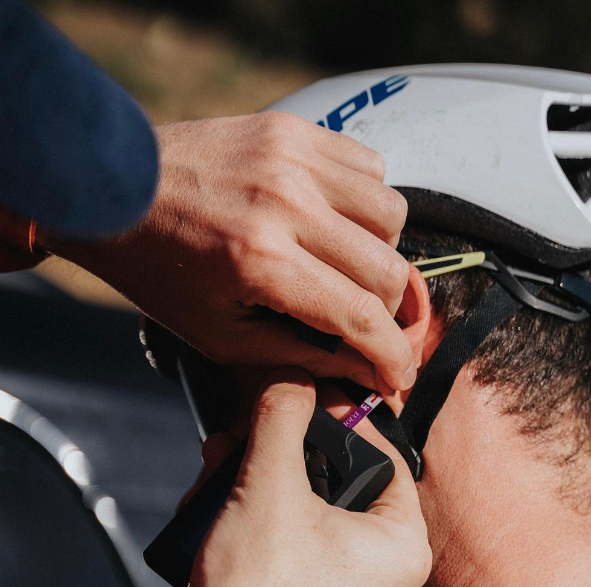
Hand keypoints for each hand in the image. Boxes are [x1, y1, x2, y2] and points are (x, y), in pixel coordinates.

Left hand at [38, 113, 414, 390]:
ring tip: (345, 263)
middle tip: (363, 320)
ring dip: (380, 251)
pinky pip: (370, 167)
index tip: (399, 376)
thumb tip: (368, 372)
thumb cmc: (163, 274)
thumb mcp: (224, 337)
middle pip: (388, 267)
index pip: (362, 317)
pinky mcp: (294, 129)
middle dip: (387, 311)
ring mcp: (293, 158)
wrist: (112, 190)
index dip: (393, 356)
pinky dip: (365, 202)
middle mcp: (286, 203)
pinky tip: (334, 218)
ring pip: (391, 214)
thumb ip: (304, 355)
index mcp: (262, 262)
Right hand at [184, 370, 430, 586]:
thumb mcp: (268, 486)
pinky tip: (238, 522)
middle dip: (295, 462)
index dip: (347, 425)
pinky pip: (313, 565)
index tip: (312, 405)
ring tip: (232, 478)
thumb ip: (282, 419)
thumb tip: (292, 380)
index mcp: (404, 548)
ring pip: (325, 527)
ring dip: (278, 496)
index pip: (387, 460)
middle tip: (259, 443)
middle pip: (349, 493)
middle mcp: (397, 585)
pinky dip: (279, 537)